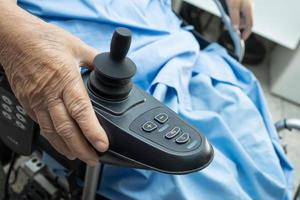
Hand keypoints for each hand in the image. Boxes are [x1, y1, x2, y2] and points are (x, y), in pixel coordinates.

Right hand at [0, 4, 108, 165]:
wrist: (12, 38)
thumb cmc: (42, 39)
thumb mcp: (75, 46)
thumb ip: (95, 59)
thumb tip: (109, 67)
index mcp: (64, 78)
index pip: (81, 111)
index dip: (92, 131)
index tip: (102, 145)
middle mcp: (49, 93)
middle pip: (66, 128)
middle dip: (81, 148)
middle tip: (94, 159)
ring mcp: (36, 100)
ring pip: (51, 132)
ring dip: (67, 148)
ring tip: (80, 158)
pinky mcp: (27, 103)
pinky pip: (41, 125)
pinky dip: (52, 138)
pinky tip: (61, 144)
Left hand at [225, 0, 252, 39]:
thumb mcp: (233, 6)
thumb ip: (234, 17)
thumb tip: (235, 29)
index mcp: (248, 9)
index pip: (250, 25)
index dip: (246, 33)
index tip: (241, 39)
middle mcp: (248, 7)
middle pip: (244, 21)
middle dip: (235, 26)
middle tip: (225, 28)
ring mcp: (244, 4)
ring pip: (240, 16)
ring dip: (232, 20)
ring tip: (224, 20)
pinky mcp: (240, 1)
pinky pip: (237, 11)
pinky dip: (232, 14)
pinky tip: (225, 13)